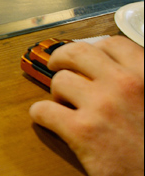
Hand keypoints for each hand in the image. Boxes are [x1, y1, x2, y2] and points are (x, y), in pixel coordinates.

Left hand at [29, 36, 143, 175]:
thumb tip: (117, 73)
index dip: (94, 49)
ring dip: (57, 93)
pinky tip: (48, 121)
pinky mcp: (82, 131)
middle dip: (62, 57)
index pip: (113, 44)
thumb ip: (143, 85)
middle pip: (78, 53)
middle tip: (57, 66)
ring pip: (59, 81)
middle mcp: (126, 84)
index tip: (87, 58)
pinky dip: (41, 115)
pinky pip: (44, 110)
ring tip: (64, 106)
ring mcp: (102, 106)